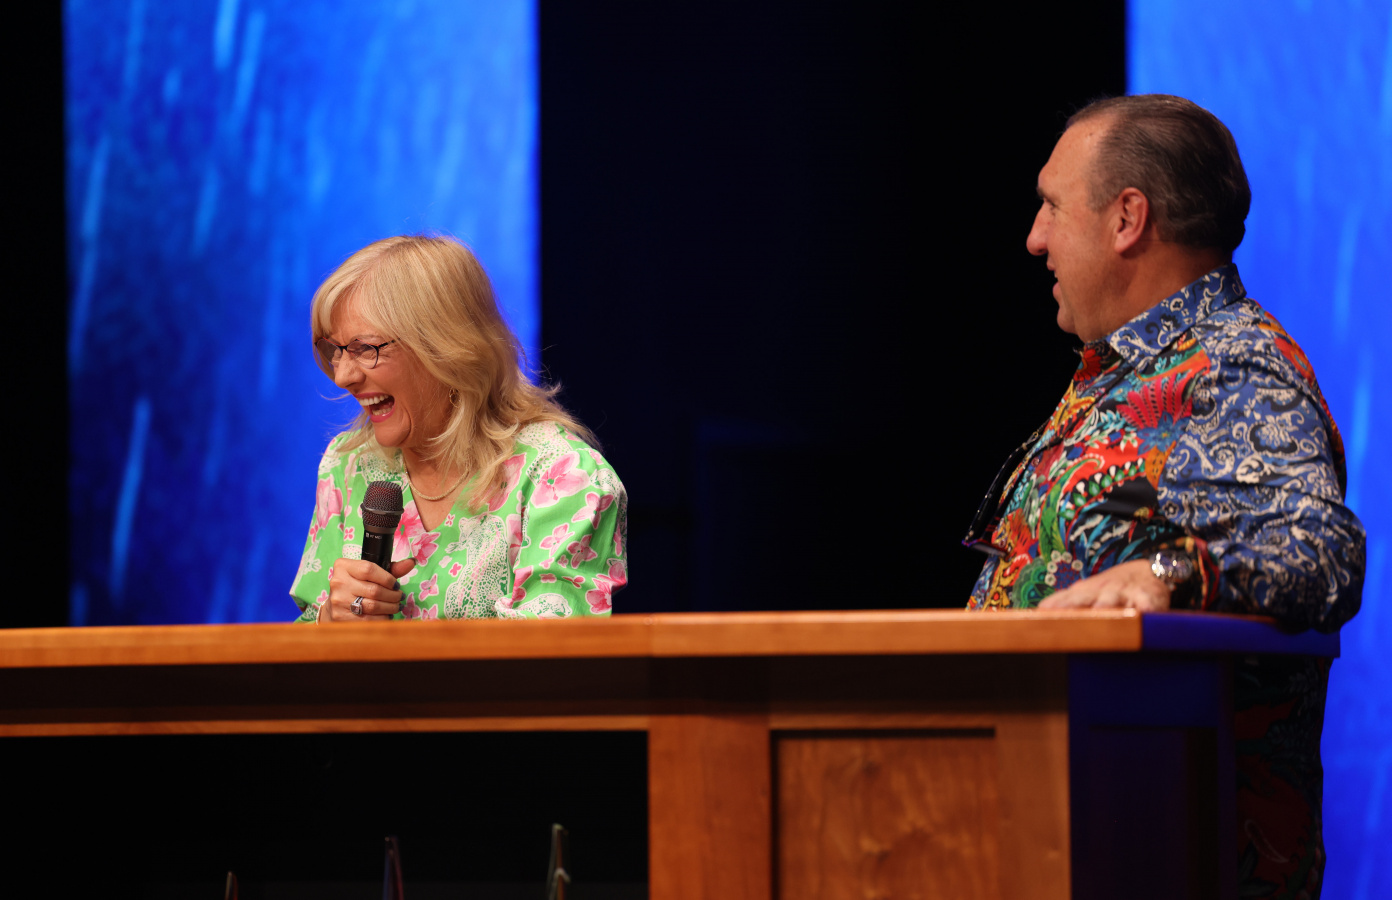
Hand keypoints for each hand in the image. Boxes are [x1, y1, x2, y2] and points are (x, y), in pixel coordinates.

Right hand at [319, 558, 416, 622]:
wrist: (336, 605)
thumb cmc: (358, 585)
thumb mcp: (371, 574)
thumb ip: (391, 569)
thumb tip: (411, 562)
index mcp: (344, 567)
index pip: (369, 570)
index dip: (388, 579)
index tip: (395, 585)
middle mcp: (338, 582)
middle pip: (374, 590)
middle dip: (393, 595)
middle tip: (399, 597)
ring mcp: (338, 601)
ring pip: (373, 606)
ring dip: (390, 607)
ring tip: (395, 606)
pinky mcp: (340, 617)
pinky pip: (368, 620)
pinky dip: (382, 618)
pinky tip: (386, 615)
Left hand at [1037, 559, 1171, 610]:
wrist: (1148, 572)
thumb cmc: (1112, 589)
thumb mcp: (1088, 592)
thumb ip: (1066, 601)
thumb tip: (1040, 610)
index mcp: (1086, 592)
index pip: (1067, 598)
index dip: (1056, 605)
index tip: (1041, 612)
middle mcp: (1103, 591)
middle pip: (1086, 598)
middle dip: (1074, 606)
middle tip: (1063, 617)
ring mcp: (1125, 593)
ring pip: (1114, 599)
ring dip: (1106, 605)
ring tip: (1100, 613)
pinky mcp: (1149, 597)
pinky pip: (1147, 602)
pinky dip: (1146, 607)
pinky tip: (1144, 612)